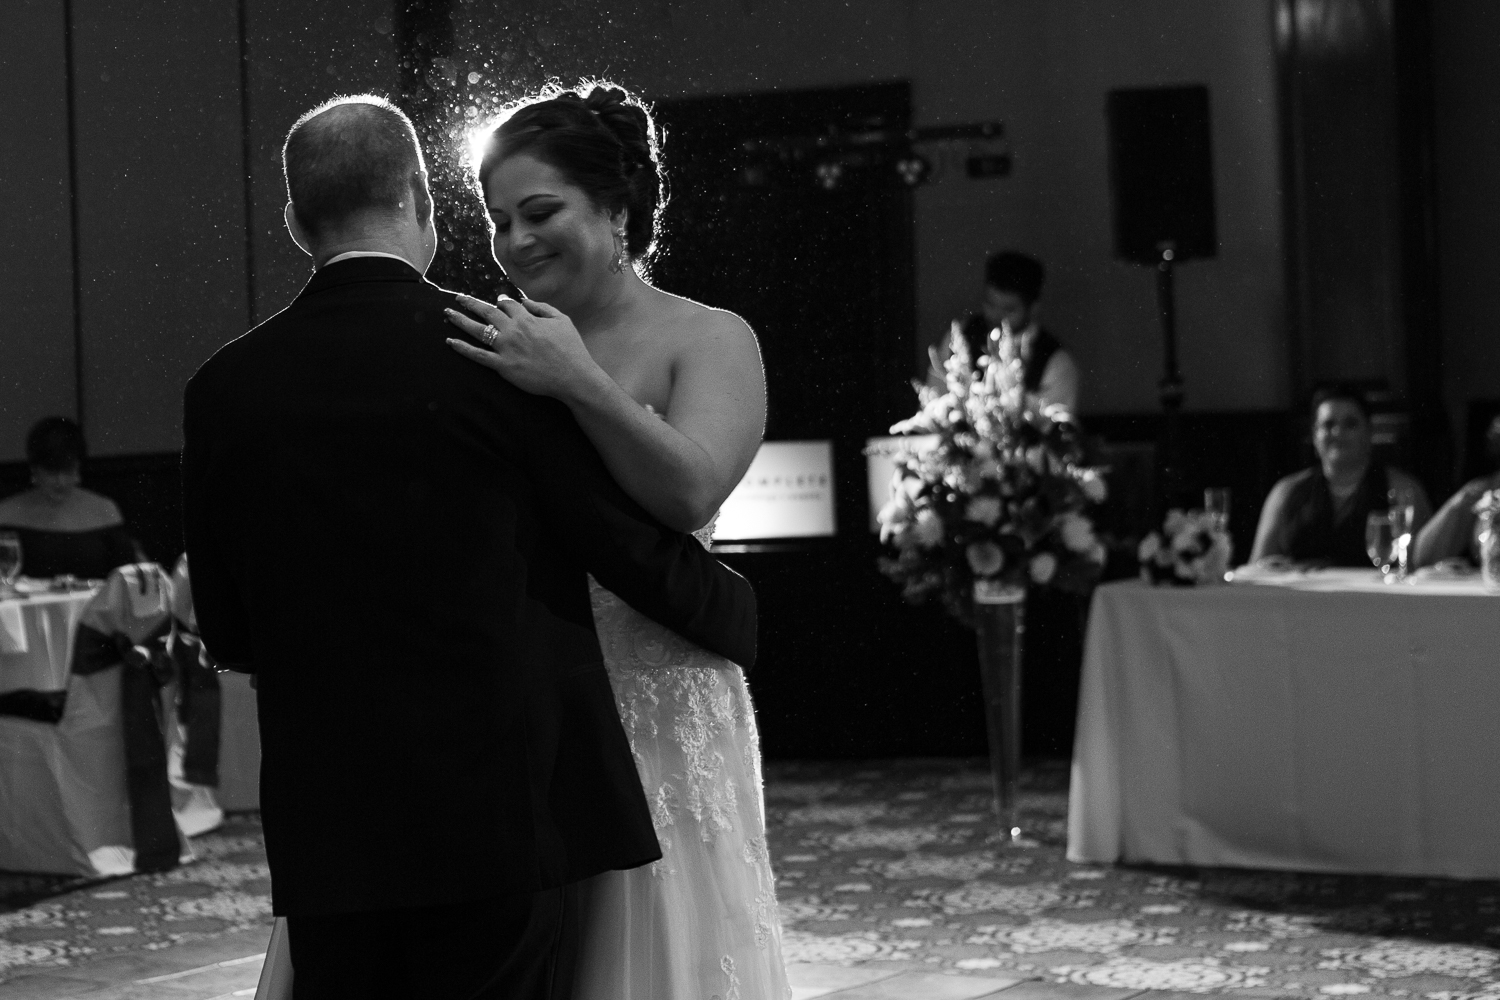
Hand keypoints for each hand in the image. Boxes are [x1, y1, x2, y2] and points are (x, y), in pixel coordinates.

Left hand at [444, 293, 599, 399]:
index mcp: (526, 318)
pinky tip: (450, 342)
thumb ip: (542, 308)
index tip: (498, 302)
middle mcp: (512, 330)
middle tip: (459, 298)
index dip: (501, 302)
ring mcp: (505, 348)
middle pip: (486, 312)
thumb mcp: (562, 320)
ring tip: (448, 313)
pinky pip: (478, 356)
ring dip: (460, 320)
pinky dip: (463, 348)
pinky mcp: (503, 366)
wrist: (572, 376)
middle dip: (471, 303)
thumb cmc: (571, 348)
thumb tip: (524, 301)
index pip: (507, 304)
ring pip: (477, 330)